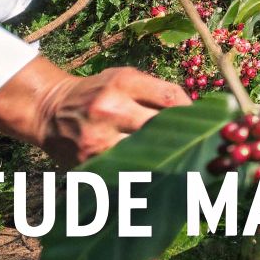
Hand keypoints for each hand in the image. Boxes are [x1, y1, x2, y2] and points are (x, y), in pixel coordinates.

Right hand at [0, 58, 188, 166]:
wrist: (50, 110)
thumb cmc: (97, 92)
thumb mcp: (124, 77)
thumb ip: (159, 91)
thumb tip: (198, 113)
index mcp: (122, 83)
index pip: (171, 99)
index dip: (194, 115)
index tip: (209, 125)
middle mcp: (110, 109)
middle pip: (161, 129)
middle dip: (186, 141)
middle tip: (206, 151)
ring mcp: (98, 139)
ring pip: (146, 156)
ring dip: (168, 163)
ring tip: (189, 170)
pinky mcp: (89, 163)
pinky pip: (124, 173)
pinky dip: (143, 178)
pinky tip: (160, 181)